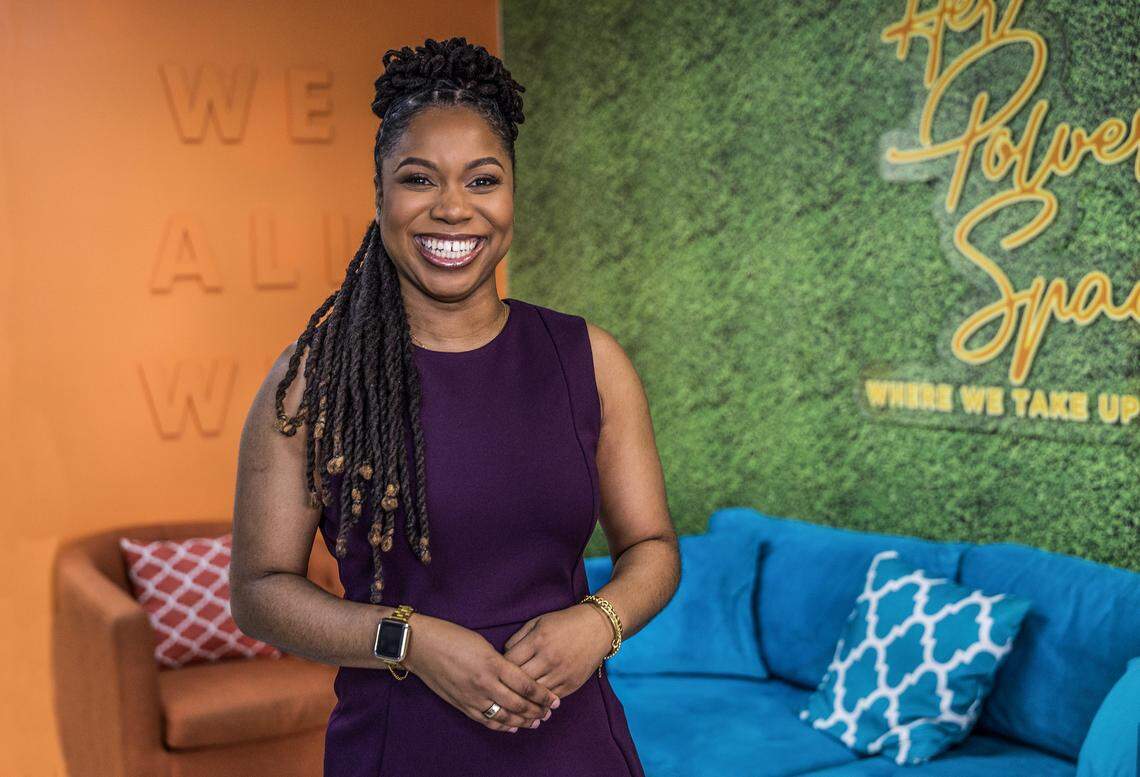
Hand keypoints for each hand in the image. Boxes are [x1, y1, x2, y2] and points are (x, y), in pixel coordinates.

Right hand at [404, 615, 558, 732]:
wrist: (421, 646)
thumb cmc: (452, 637)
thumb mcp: (483, 643)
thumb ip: (501, 662)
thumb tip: (515, 676)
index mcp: (493, 664)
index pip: (526, 685)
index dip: (543, 695)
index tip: (555, 700)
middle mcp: (484, 683)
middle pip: (518, 704)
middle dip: (537, 710)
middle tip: (549, 712)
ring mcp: (472, 696)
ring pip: (504, 716)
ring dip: (522, 721)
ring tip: (535, 721)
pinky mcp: (461, 704)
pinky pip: (485, 720)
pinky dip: (501, 725)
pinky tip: (512, 726)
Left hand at [501, 603, 614, 698]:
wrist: (597, 627)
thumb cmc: (564, 622)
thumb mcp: (538, 622)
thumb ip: (518, 638)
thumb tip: (503, 656)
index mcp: (538, 640)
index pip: (509, 662)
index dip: (501, 667)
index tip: (498, 670)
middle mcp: (549, 658)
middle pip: (519, 680)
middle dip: (509, 684)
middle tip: (502, 686)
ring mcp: (561, 673)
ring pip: (534, 693)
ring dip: (523, 697)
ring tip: (513, 698)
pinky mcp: (571, 684)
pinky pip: (550, 698)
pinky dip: (540, 700)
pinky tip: (532, 701)